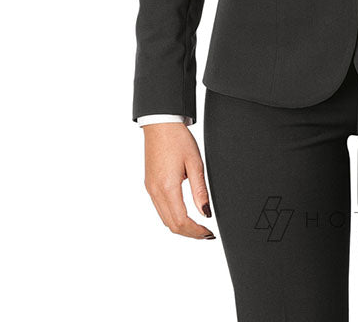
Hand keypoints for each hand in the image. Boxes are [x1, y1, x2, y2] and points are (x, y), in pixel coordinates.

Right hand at [143, 123, 215, 239]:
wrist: (160, 125)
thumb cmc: (177, 139)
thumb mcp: (195, 163)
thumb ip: (200, 191)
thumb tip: (205, 212)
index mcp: (167, 187)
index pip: (181, 221)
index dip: (196, 232)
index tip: (208, 233)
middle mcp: (155, 191)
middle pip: (171, 225)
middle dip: (189, 233)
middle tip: (205, 233)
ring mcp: (150, 189)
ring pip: (164, 219)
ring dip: (180, 227)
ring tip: (197, 226)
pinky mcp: (149, 185)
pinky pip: (160, 209)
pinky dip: (172, 217)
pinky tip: (184, 214)